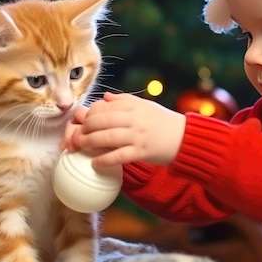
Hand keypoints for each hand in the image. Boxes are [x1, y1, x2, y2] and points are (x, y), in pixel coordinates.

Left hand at [66, 92, 185, 166]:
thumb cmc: (163, 122)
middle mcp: (135, 118)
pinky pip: (118, 156)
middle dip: (84, 128)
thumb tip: (104, 97)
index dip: (89, 114)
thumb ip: (124, 101)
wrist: (185, 138)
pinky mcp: (142, 151)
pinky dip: (104, 160)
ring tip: (80, 147)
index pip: (104, 106)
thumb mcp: (145, 106)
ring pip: (106, 137)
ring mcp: (138, 135)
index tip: (82, 121)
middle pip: (101, 120)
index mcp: (134, 105)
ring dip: (89, 142)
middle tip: (76, 135)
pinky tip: (95, 163)